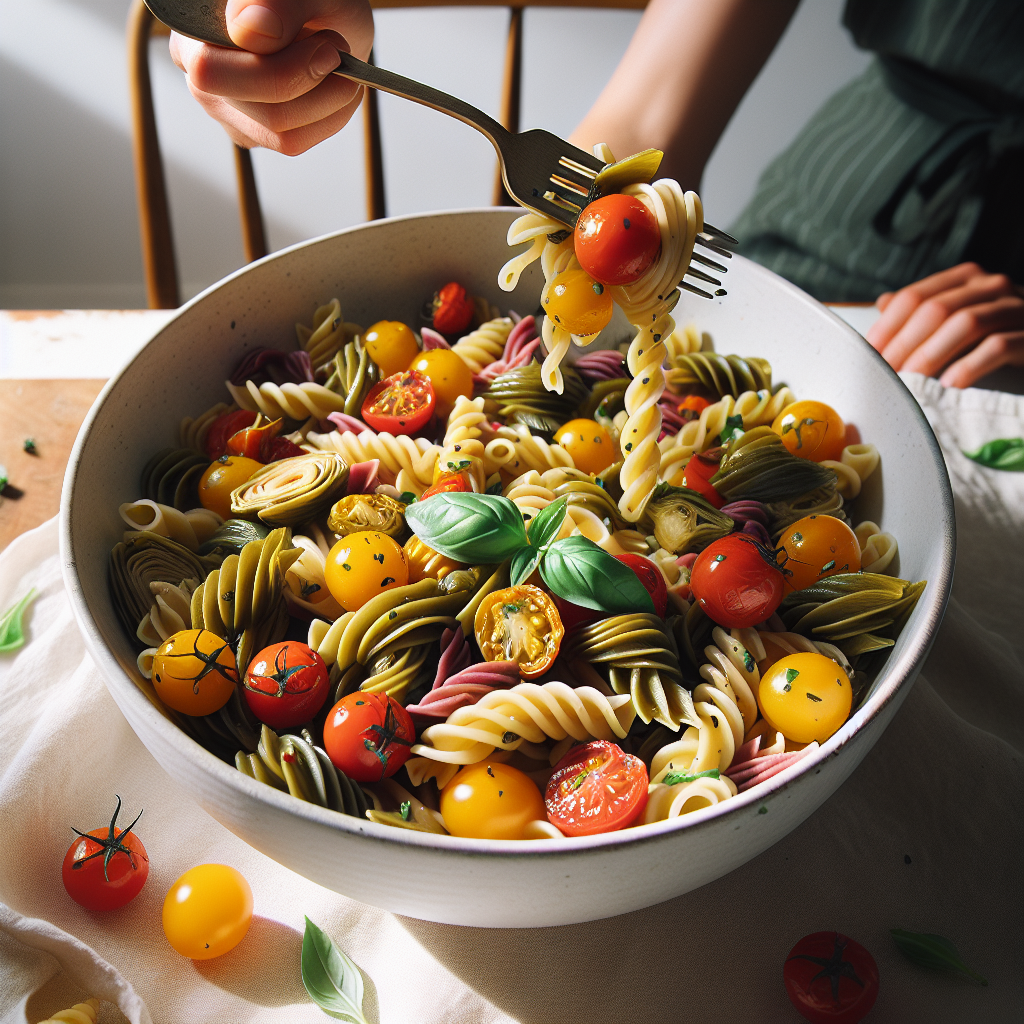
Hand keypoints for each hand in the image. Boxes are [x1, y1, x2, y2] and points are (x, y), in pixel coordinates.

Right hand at [169, 0, 373, 154]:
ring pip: (282, 135)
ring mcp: (227, 112)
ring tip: (340, 64)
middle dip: (312, 84)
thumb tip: (246, 28)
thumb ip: (275, 2)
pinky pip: (296, 141)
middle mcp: (200, 78)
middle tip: (337, 50)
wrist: (324, 16)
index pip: (215, 72)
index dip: (280, 69)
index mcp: (192, 34)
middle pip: (257, 110)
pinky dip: (330, 116)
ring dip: (329, 102)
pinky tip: (335, 86)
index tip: (328, 45)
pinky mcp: (253, 133)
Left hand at [866, 263, 1023, 387]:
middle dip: (904, 345)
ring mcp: (1015, 308)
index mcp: (966, 279)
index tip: (869, 356)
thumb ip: (923, 309)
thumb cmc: (996, 333)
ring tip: (912, 382)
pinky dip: (970, 365)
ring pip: (965, 323)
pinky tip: (950, 384)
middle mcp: (991, 286)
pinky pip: (998, 345)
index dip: (887, 328)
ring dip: (931, 355)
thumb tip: (883, 303)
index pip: (915, 297)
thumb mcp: (957, 318)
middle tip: (886, 375)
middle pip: (936, 310)